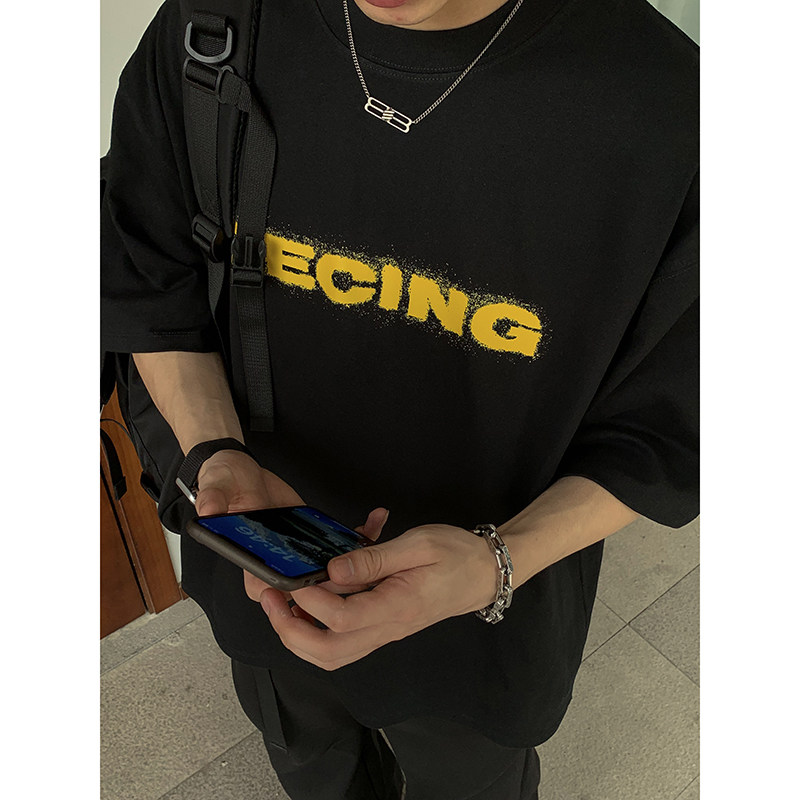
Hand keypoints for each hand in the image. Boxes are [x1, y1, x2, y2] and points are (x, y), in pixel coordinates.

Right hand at [194, 450, 388, 602]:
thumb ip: (213, 497)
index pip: (268, 588)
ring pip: (327, 572)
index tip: (315, 578)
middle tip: (355, 561)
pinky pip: (335, 548)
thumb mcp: (216, 485)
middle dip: (333, 577)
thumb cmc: (225, 483)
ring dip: (352, 560)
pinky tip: (372, 522)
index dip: (292, 589)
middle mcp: (273, 562)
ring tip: (368, 535)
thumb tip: (209, 510)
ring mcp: (294, 555)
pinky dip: (356, 537)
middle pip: (305, 587)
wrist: (241, 472)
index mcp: (248, 558)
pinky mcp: (310, 541)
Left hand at [258, 524, 498, 670]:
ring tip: (279, 603)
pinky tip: (307, 603)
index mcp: (397, 606)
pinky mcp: (383, 628)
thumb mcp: (417, 544)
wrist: (484, 574)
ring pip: (332, 654)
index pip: (342, 618)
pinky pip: (343, 644)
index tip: (292, 576)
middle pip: (328, 651)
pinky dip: (316, 631)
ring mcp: (384, 632)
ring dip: (298, 635)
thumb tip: (332, 571)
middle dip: (290, 629)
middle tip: (269, 598)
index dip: (310, 600)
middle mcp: (387, 628)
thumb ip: (374, 558)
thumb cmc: (455, 554)